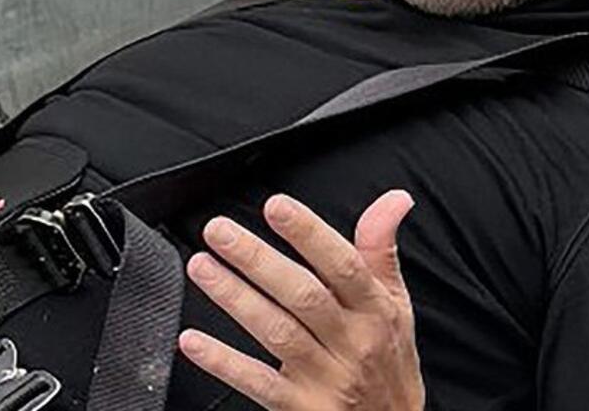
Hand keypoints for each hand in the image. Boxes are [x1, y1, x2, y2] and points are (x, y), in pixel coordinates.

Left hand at [179, 191, 423, 410]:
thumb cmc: (388, 359)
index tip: (276, 206)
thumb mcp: (395, 303)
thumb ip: (381, 249)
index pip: (343, 265)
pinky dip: (224, 362)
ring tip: (201, 266)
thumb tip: (395, 199)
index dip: (309, 234)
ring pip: (276, 333)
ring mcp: (325, 377)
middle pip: (302, 295)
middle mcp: (351, 341)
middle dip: (257, 260)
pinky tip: (193, 340)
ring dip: (235, 298)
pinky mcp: (301, 408)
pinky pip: (258, 384)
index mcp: (373, 309)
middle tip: (219, 230)